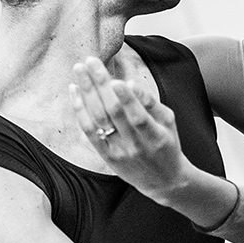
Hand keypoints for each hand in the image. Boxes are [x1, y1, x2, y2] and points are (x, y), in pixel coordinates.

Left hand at [69, 57, 188, 200]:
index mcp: (155, 136)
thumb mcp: (168, 122)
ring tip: (79, 70)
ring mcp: (118, 151)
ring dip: (86, 92)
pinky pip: (89, 131)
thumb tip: (131, 83)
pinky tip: (75, 92)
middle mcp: (134, 145)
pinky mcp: (106, 155)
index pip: (138, 117)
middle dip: (101, 84)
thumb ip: (151, 103)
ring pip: (98, 119)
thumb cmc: (166, 143)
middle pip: (113, 112)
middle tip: (90, 61)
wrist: (163, 181)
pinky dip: (80, 111)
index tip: (115, 80)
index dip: (127, 99)